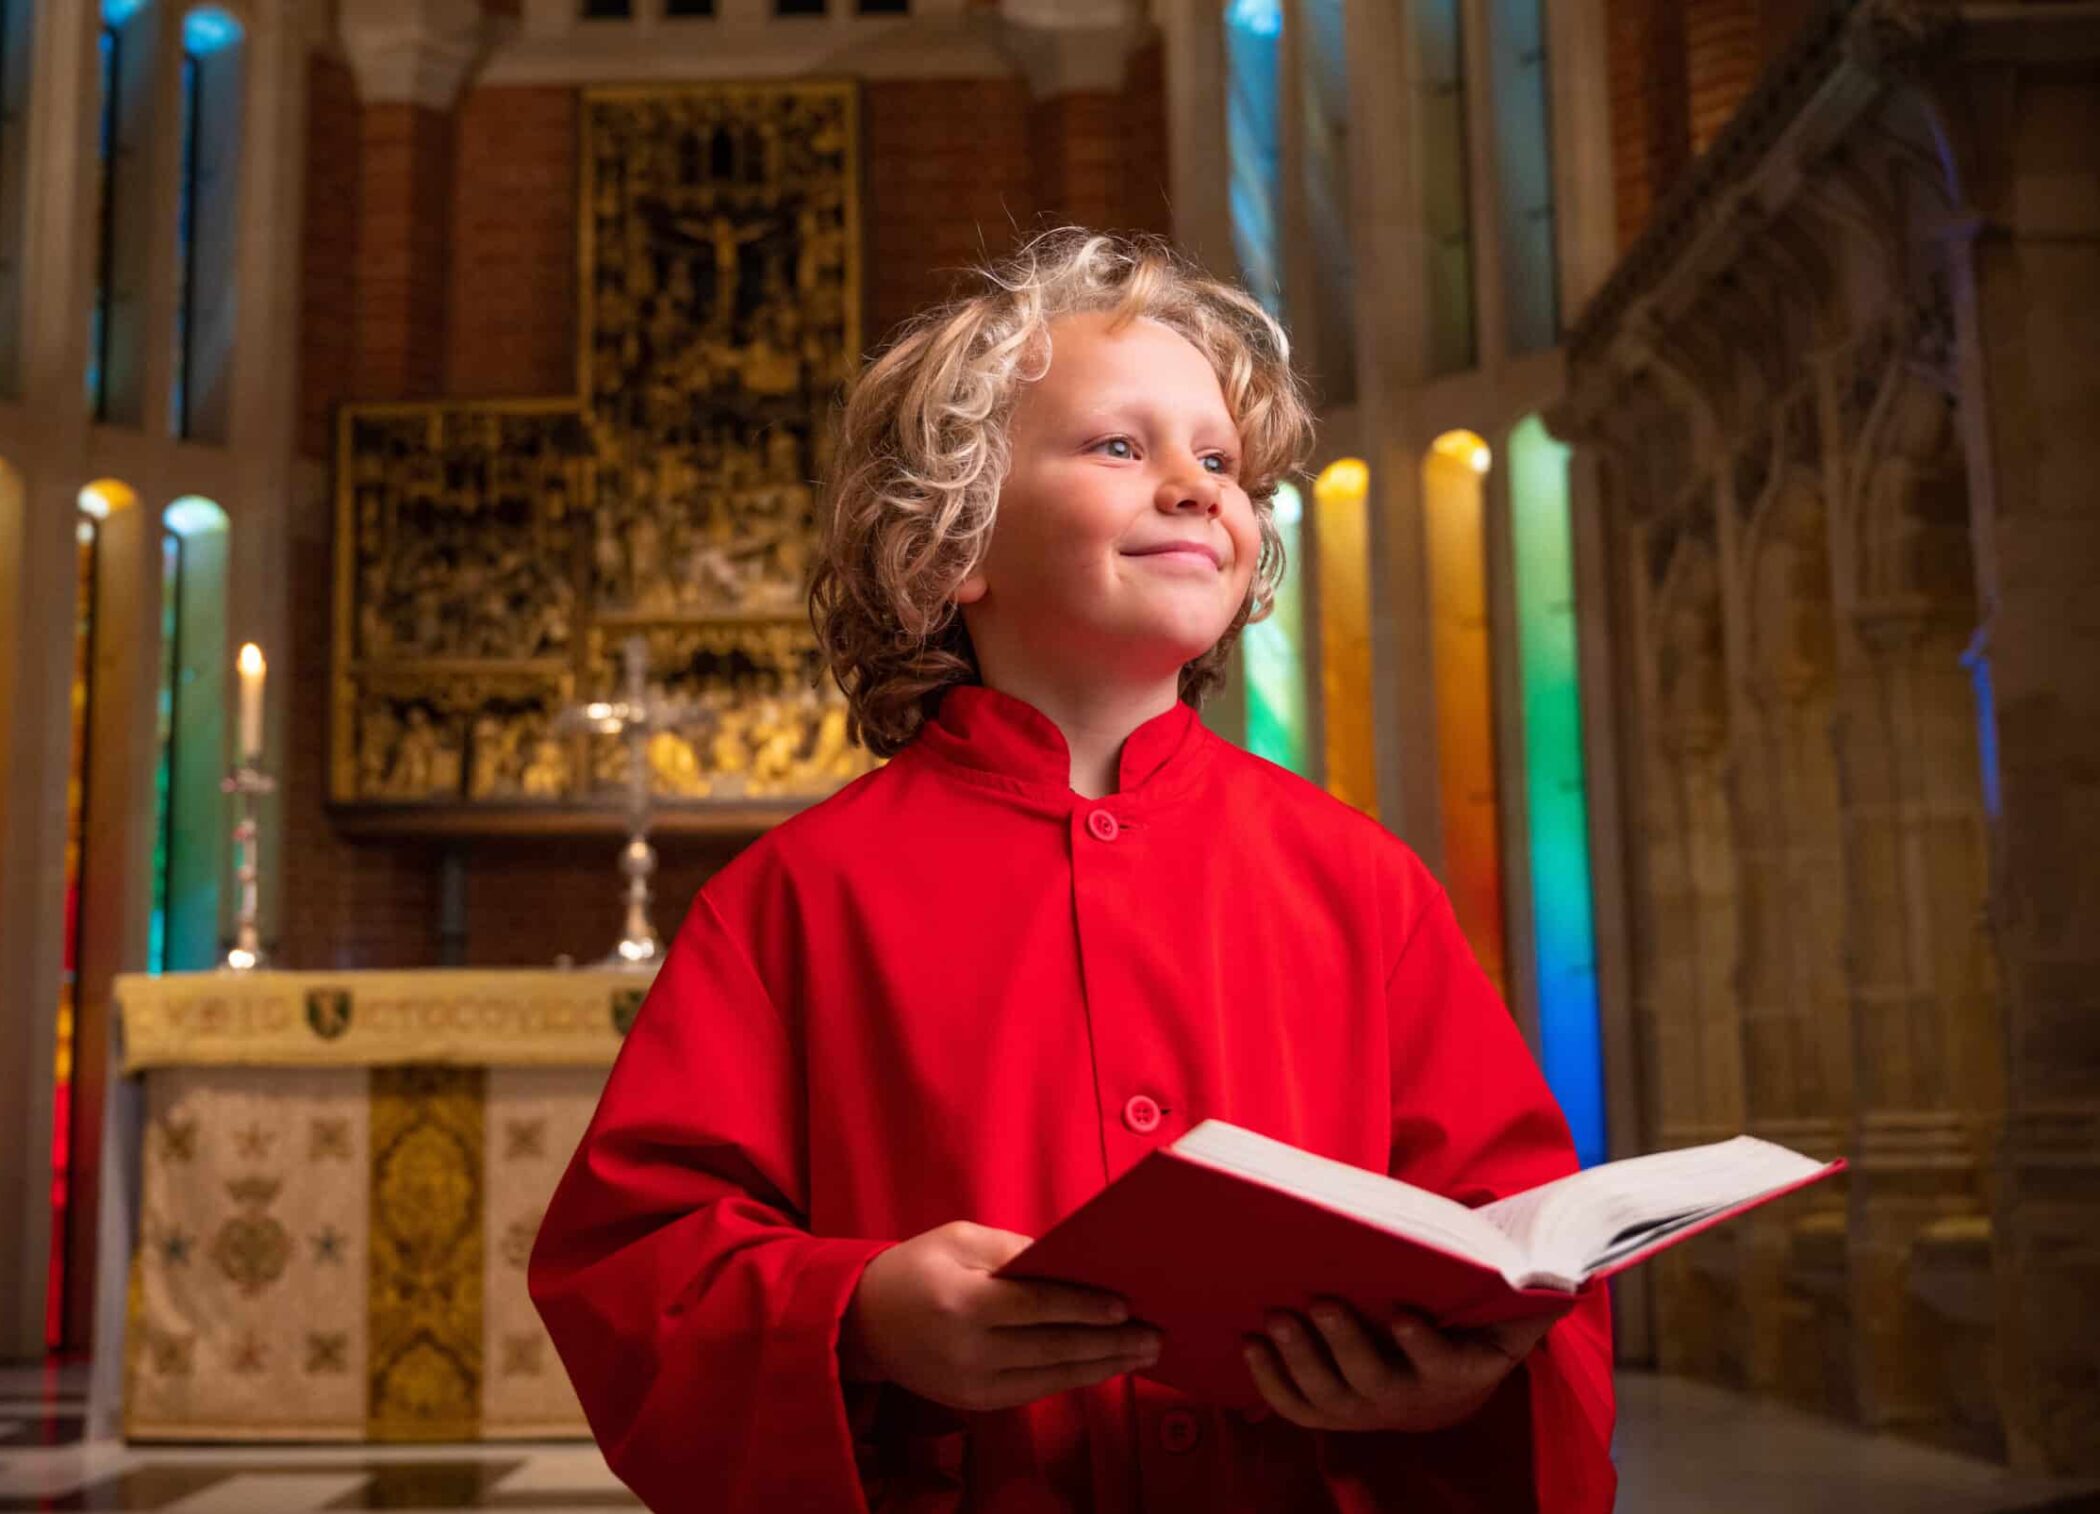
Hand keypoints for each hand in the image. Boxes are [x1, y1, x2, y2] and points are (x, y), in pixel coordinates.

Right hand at [839, 1221, 1162, 1411]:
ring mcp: (972, 1385)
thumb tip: (1073, 1265)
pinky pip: (1036, 1390)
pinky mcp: (976, 1403)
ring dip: (1103, 1365)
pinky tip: (1104, 1365)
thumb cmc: (917, 1267)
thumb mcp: (960, 1239)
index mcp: (962, 1303)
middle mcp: (969, 1351)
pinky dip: (1074, 1377)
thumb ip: (1016, 1253)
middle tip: (1155, 1335)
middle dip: (1110, 1343)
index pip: (1037, 1307)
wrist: (863, 1322)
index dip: (1084, 1307)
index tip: (1126, 1306)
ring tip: (1144, 1354)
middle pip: (1054, 1348)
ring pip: (1052, 1376)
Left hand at [1241, 1299, 1553, 1431]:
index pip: (1442, 1365)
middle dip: (1344, 1343)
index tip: (1403, 1314)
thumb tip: (1569, 1272)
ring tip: (1275, 1317)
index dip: (1423, 1344)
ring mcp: (1364, 1411)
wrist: (1445, 1385)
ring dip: (1298, 1359)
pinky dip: (1269, 1380)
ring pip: (1328, 1397)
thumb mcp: (1508, 1316)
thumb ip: (1532, 1297)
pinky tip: (1249, 1342)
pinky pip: (1296, 1407)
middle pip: (1372, 1382)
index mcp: (1456, 1375)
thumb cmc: (1471, 1328)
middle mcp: (1408, 1402)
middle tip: (1319, 1302)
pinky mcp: (1329, 1412)